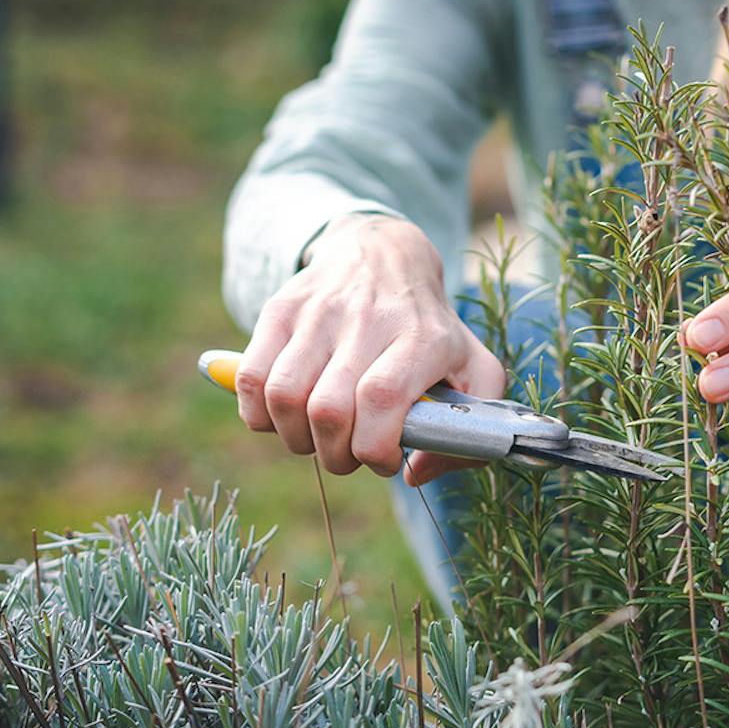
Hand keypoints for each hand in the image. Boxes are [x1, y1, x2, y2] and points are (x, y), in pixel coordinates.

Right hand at [234, 213, 505, 486]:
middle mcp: (368, 321)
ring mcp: (319, 313)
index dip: (374, 446)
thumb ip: (467, 433)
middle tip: (348, 454)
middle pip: (329, 409)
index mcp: (422, 339)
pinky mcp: (280, 310)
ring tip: (318, 437)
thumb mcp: (475, 369)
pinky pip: (252, 377)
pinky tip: (285, 416)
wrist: (384, 254)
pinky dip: (259, 414)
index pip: (382, 398)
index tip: (384, 460)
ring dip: (296, 439)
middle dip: (335, 455)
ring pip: (284, 397)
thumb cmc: (431, 330)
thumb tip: (415, 473)